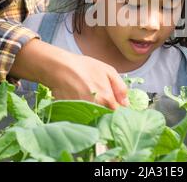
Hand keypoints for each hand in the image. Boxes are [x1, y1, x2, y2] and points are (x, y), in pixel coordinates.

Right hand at [10, 39, 128, 109]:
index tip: (114, 103)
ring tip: (88, 99)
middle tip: (100, 99)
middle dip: (106, 111)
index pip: (118, 113)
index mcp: (108, 100)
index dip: (117, 108)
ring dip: (95, 113)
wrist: (59, 68)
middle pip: (107, 117)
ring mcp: (84, 114)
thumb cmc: (84, 67)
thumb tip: (127, 103)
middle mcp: (97, 110)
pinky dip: (83, 114)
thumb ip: (120, 87)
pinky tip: (80, 102)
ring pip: (95, 119)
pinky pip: (83, 119)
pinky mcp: (72, 116)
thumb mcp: (108, 70)